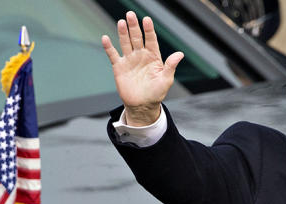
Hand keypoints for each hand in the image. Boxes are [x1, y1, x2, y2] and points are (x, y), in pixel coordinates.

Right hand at [101, 11, 183, 125]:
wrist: (142, 105)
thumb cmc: (156, 93)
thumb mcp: (166, 80)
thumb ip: (171, 66)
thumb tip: (180, 54)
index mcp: (153, 57)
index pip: (151, 39)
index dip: (149, 30)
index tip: (147, 20)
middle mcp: (141, 55)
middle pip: (137, 37)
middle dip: (134, 26)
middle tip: (130, 15)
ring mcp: (129, 60)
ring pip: (125, 42)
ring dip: (123, 33)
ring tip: (121, 22)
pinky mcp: (119, 67)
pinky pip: (113, 55)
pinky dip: (109, 47)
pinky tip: (105, 38)